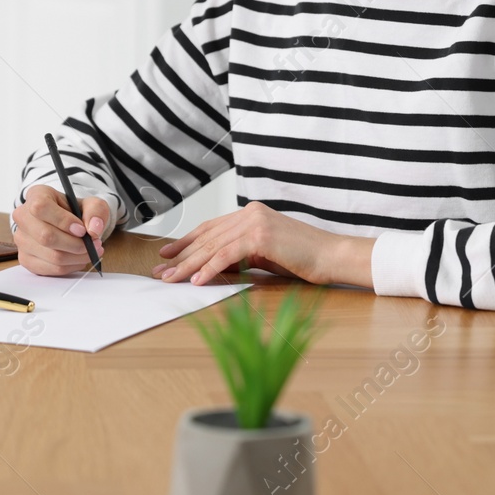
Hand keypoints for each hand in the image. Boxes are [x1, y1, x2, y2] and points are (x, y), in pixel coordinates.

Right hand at [13, 184, 110, 276]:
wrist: (66, 223)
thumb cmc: (75, 212)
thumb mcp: (91, 204)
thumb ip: (96, 211)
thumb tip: (94, 230)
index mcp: (36, 195)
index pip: (41, 208)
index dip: (63, 221)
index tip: (82, 230)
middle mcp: (23, 217)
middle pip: (45, 236)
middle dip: (76, 244)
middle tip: (94, 244)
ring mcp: (21, 240)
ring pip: (52, 256)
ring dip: (77, 257)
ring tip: (90, 251)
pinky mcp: (25, 259)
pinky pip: (51, 269)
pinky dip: (71, 266)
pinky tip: (78, 258)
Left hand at [152, 201, 373, 286]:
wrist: (334, 256)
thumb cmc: (303, 259)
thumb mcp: (265, 254)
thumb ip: (239, 254)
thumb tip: (209, 266)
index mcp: (250, 213)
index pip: (210, 228)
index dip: (187, 242)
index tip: (167, 255)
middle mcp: (249, 213)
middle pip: (207, 238)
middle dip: (181, 256)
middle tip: (160, 272)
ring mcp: (255, 222)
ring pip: (213, 246)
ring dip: (189, 266)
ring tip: (171, 279)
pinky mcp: (261, 235)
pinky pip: (227, 255)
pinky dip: (210, 269)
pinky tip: (197, 281)